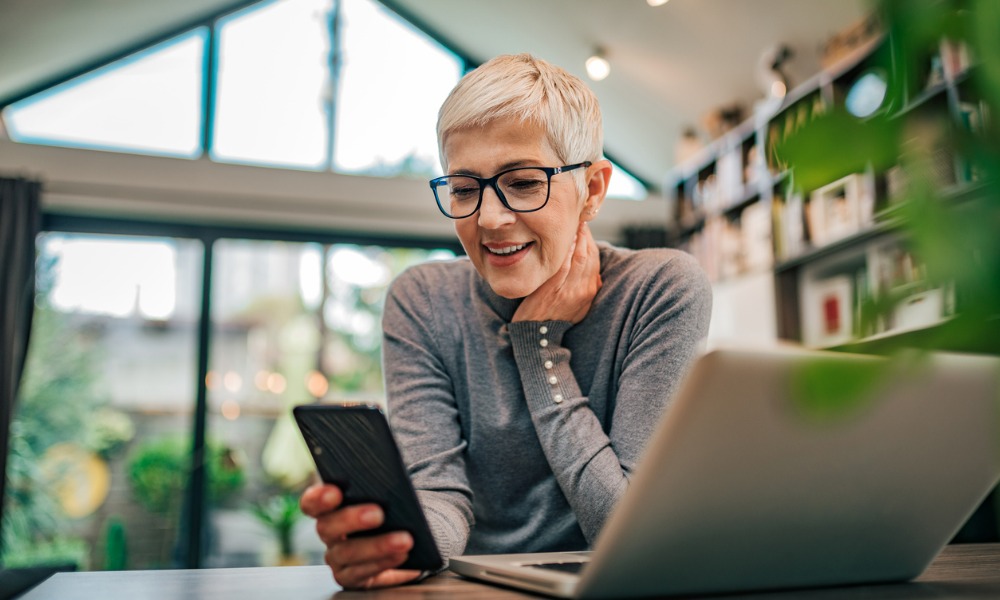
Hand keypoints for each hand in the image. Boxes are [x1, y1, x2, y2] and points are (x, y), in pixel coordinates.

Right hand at [300, 484, 422, 588]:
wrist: (403, 542)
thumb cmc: (390, 511)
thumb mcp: (383, 496)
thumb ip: (377, 487)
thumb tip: (389, 477)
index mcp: (330, 507)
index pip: (312, 502)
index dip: (318, 498)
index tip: (335, 493)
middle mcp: (329, 533)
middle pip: (327, 527)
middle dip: (352, 519)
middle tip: (379, 514)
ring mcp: (337, 557)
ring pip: (347, 552)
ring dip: (377, 545)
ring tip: (404, 540)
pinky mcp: (350, 577)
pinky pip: (361, 573)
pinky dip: (383, 563)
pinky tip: (401, 555)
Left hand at [513, 221, 601, 323]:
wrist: (537, 335)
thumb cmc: (553, 316)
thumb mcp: (576, 305)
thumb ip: (583, 286)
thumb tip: (589, 269)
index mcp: (590, 291)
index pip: (595, 259)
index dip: (590, 240)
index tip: (582, 226)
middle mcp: (584, 290)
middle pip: (589, 255)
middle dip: (584, 234)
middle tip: (577, 218)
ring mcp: (570, 290)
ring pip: (579, 257)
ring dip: (577, 238)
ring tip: (571, 224)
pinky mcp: (554, 290)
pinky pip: (563, 266)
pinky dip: (565, 252)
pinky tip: (562, 240)